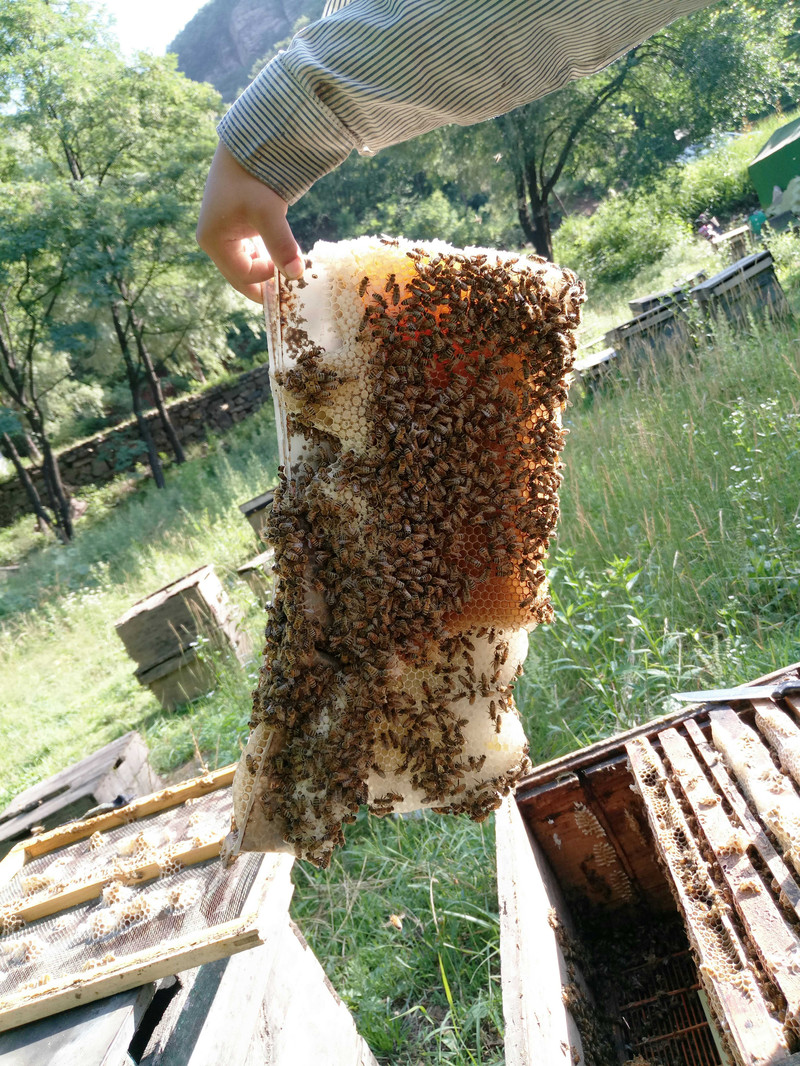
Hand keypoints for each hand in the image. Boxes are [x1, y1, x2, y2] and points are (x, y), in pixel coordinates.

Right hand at [196, 142, 303, 302]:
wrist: (248, 146)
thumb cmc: (253, 178)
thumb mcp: (268, 213)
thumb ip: (281, 245)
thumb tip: (296, 274)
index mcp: (213, 241)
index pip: (242, 276)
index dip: (266, 278)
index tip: (288, 269)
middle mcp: (212, 241)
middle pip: (240, 276)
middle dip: (263, 285)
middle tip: (289, 293)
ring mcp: (221, 234)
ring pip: (245, 265)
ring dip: (265, 272)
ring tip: (287, 275)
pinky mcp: (232, 226)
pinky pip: (248, 253)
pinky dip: (264, 259)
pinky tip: (280, 257)